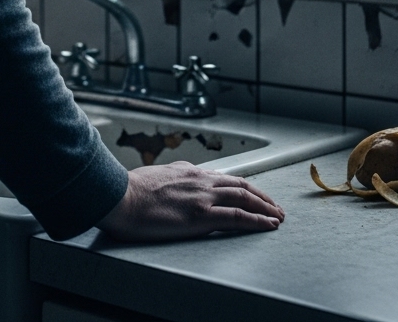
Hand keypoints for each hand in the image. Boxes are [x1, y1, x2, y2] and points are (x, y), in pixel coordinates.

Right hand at [96, 161, 284, 241]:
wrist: (119, 196)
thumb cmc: (128, 191)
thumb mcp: (153, 176)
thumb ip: (170, 178)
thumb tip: (173, 181)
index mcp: (188, 172)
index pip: (222, 178)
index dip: (241, 187)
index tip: (252, 194)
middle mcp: (200, 180)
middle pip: (240, 185)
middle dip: (261, 196)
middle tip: (274, 206)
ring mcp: (202, 197)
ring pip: (244, 198)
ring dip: (265, 207)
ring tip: (278, 216)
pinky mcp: (201, 216)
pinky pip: (237, 217)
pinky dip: (257, 220)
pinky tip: (268, 225)